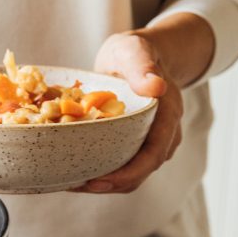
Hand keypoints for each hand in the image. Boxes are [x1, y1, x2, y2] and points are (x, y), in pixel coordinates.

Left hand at [70, 12, 214, 194]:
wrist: (137, 58)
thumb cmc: (134, 53)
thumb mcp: (135, 51)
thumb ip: (143, 66)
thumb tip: (155, 85)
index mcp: (167, 116)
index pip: (153, 155)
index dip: (127, 174)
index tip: (99, 181)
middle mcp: (162, 135)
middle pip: (140, 172)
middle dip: (109, 185)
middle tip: (75, 185)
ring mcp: (149, 142)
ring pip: (131, 174)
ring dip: (103, 183)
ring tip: (71, 183)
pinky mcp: (134, 144)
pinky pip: (121, 165)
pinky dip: (101, 172)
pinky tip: (75, 171)